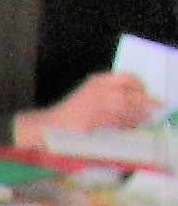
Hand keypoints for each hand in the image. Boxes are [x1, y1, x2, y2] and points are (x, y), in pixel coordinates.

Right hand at [22, 74, 159, 140]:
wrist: (51, 125)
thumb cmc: (74, 110)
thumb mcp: (92, 93)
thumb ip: (112, 92)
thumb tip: (140, 99)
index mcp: (97, 81)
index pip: (127, 78)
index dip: (140, 86)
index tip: (146, 93)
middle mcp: (97, 91)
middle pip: (130, 94)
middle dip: (145, 102)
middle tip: (155, 107)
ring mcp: (95, 107)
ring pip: (126, 110)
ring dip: (138, 115)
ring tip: (145, 119)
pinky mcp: (94, 121)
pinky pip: (117, 122)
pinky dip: (127, 125)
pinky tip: (131, 126)